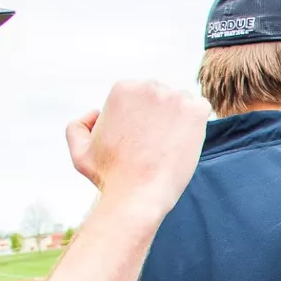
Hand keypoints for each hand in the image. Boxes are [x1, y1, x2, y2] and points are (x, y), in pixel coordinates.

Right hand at [66, 81, 211, 219]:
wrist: (137, 194)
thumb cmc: (109, 176)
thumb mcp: (80, 151)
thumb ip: (78, 127)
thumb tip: (95, 113)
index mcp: (123, 89)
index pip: (142, 98)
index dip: (143, 121)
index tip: (142, 140)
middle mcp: (148, 86)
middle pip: (163, 98)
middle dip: (161, 118)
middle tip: (156, 146)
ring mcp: (174, 97)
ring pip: (182, 104)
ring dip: (179, 121)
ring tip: (169, 147)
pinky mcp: (195, 111)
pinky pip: (201, 109)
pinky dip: (197, 125)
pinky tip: (185, 143)